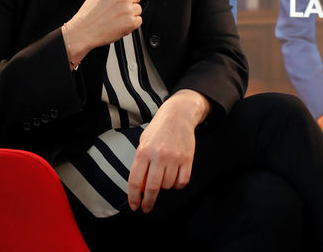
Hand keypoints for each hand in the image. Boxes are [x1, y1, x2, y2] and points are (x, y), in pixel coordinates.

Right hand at [64, 0, 159, 63]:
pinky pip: (138, 20)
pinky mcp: (131, 22)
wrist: (84, 31)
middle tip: (117, 9)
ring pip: (138, 8)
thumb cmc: (89, 15)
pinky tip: (119, 24)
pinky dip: (131, 23)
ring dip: (130, 13)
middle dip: (130, 1)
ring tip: (116, 17)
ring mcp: (128, 10)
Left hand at [127, 89, 209, 212]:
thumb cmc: (158, 130)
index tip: (135, 205)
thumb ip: (140, 165)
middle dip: (148, 201)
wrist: (178, 115)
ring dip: (164, 186)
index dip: (134, 197)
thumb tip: (141, 188)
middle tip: (147, 208)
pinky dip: (177, 184)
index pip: (136, 180)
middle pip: (152, 187)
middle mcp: (159, 155)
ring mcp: (174, 158)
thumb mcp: (143, 143)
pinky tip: (174, 177)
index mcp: (144, 151)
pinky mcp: (187, 159)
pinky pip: (182, 182)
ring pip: (168, 185)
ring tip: (164, 174)